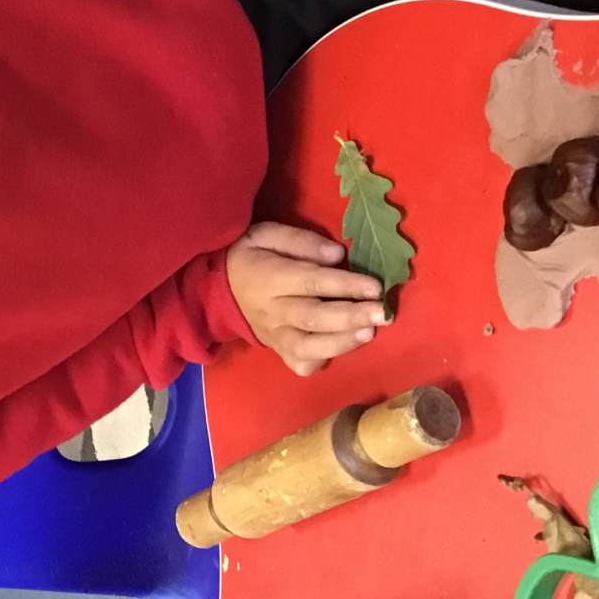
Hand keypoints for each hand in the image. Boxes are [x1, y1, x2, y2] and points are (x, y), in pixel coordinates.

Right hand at [225, 222, 388, 377]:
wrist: (215, 288)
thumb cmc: (249, 256)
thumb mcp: (266, 234)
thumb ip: (299, 241)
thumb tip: (336, 255)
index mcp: (270, 278)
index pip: (312, 283)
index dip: (345, 285)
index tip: (375, 286)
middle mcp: (272, 311)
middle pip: (314, 318)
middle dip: (351, 316)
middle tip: (383, 314)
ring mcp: (274, 335)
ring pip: (308, 346)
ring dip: (342, 342)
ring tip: (369, 332)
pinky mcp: (278, 349)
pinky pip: (299, 364)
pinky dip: (321, 361)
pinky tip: (341, 348)